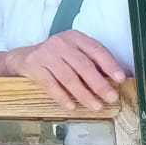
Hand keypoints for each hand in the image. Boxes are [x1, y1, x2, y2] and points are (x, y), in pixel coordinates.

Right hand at [6, 30, 126, 110]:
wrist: (24, 57)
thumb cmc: (57, 58)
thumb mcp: (74, 53)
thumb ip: (92, 63)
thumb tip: (115, 81)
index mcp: (75, 38)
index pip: (96, 50)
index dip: (110, 64)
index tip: (120, 78)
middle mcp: (60, 43)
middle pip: (83, 65)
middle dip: (99, 84)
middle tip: (111, 98)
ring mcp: (46, 54)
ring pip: (68, 77)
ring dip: (84, 94)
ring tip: (96, 106)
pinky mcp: (34, 66)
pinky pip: (51, 85)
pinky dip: (62, 97)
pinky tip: (72, 106)